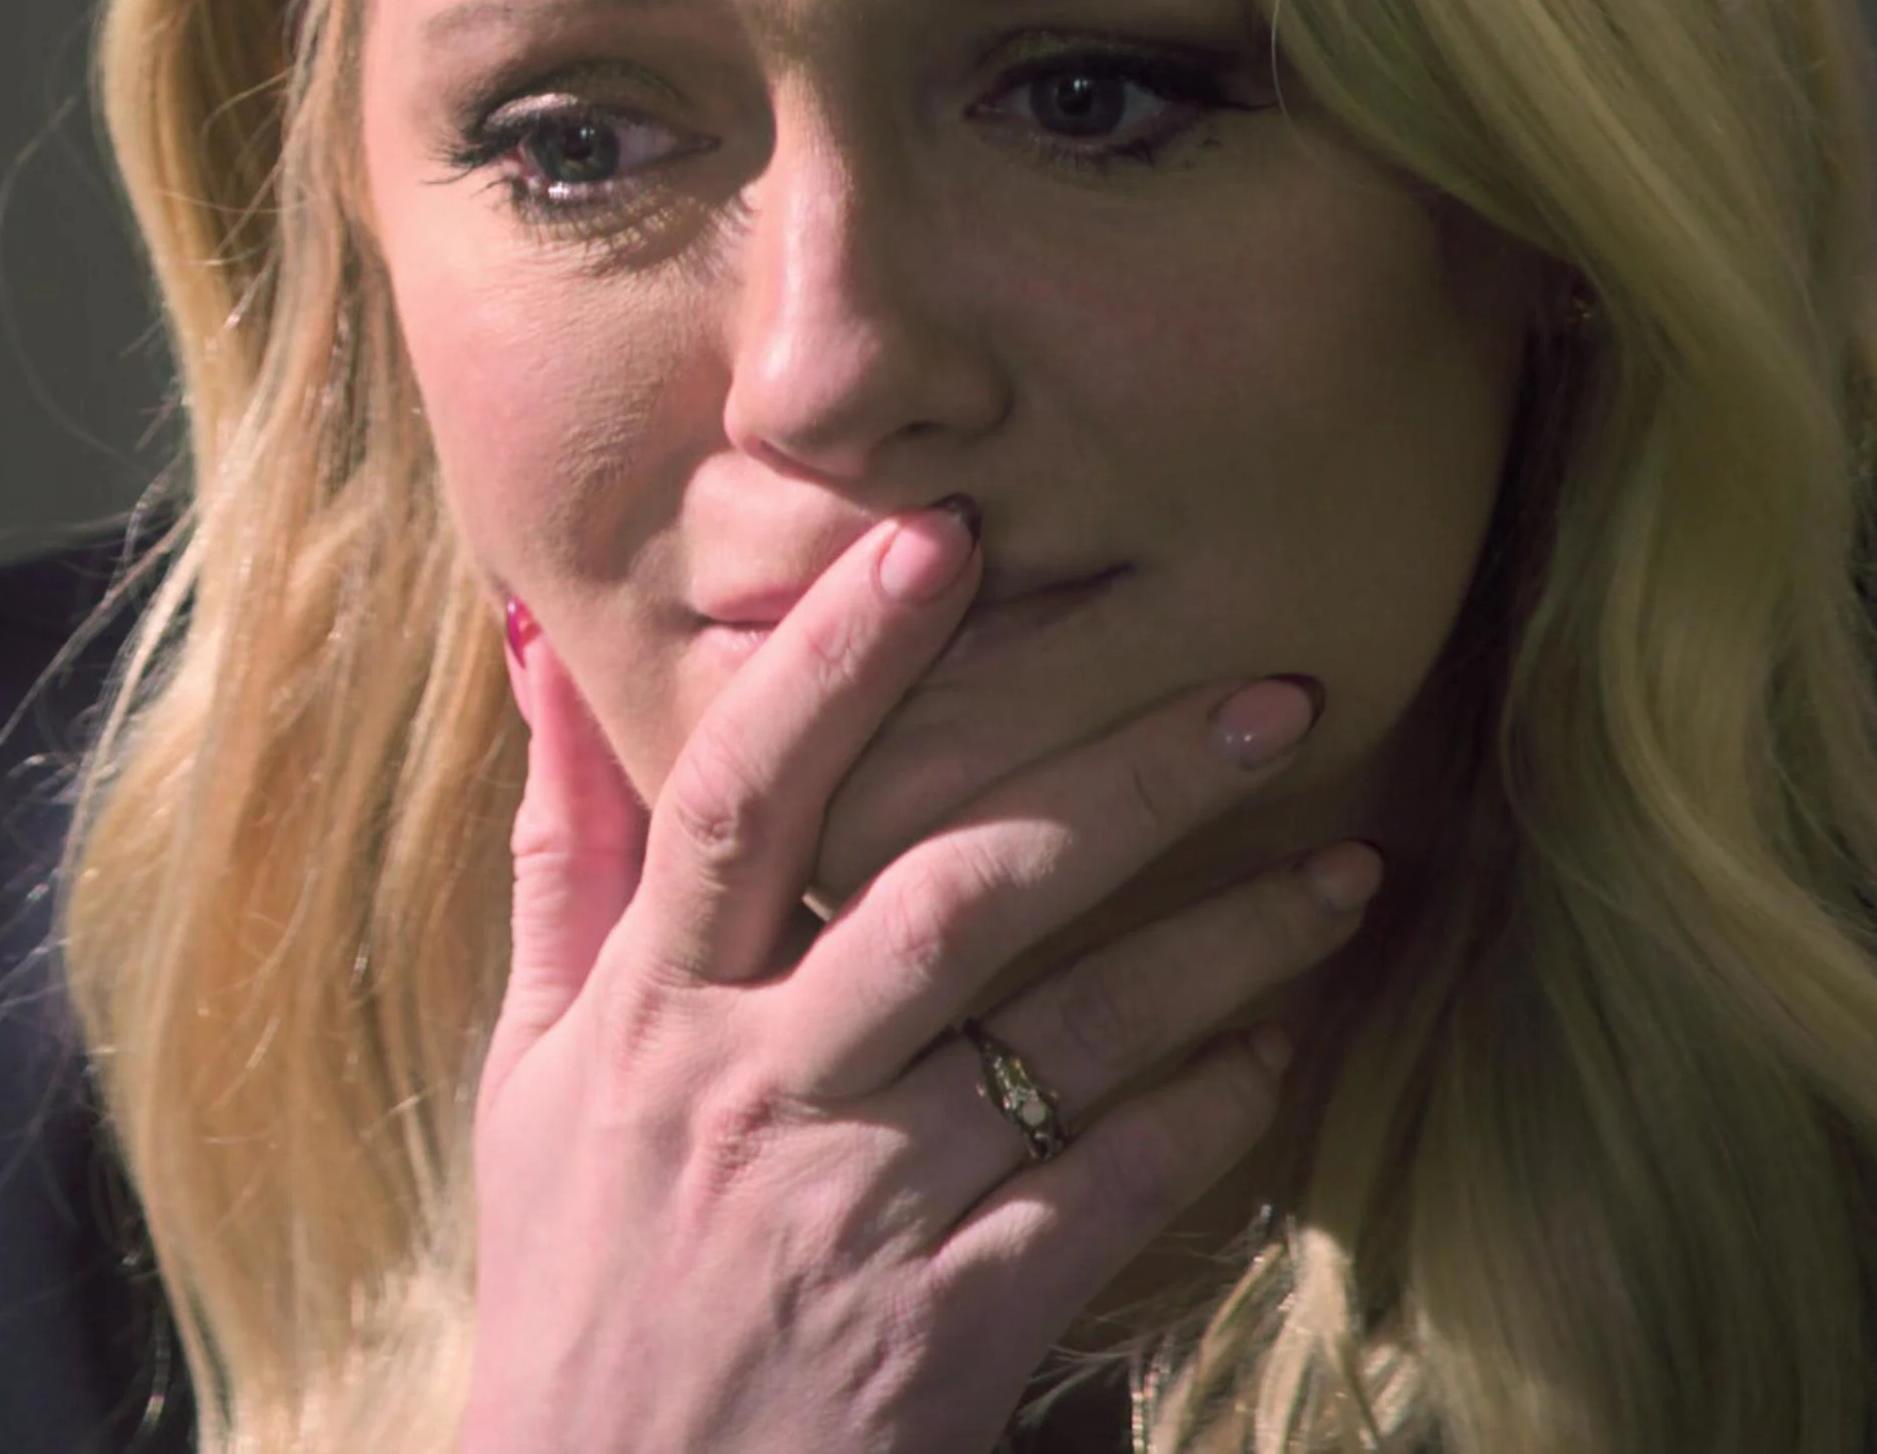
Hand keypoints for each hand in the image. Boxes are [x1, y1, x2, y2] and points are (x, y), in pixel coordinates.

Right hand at [463, 506, 1383, 1452]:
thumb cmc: (577, 1279)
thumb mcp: (530, 1069)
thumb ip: (564, 856)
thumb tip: (546, 644)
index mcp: (647, 1014)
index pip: (735, 795)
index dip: (835, 660)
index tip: (941, 539)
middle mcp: (751, 1093)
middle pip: (949, 890)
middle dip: (1121, 779)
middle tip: (1272, 692)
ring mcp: (857, 1214)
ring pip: (1066, 1034)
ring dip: (1224, 943)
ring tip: (1347, 871)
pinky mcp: (949, 1336)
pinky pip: (1110, 1191)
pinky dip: (1206, 1112)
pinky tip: (1280, 1051)